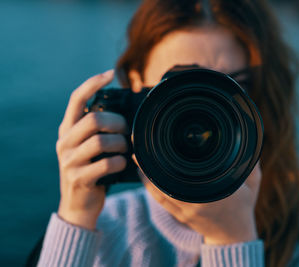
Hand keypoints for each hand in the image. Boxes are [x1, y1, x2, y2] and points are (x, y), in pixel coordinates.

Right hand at [56, 70, 127, 229]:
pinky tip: (123, 165)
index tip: (109, 73)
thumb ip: (98, 131)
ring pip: (101, 141)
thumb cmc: (92, 171)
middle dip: (117, 122)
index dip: (92, 84)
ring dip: (121, 144)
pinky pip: (106, 164)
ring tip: (126, 150)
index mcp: (67, 130)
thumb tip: (126, 113)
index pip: (76, 99)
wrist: (79, 206)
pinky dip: (120, 163)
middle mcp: (64, 142)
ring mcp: (69, 161)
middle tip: (127, 131)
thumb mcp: (89, 148)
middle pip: (93, 119)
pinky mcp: (79, 179)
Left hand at [137, 154, 261, 244]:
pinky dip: (150, 187)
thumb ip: (251, 162)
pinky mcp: (180, 215)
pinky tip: (144, 175)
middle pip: (166, 180)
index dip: (171, 160)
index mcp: (215, 191)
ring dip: (146, 175)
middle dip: (151, 164)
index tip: (161, 143)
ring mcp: (186, 210)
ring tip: (138, 158)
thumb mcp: (253, 183)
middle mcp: (197, 201)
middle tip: (141, 146)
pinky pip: (160, 201)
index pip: (189, 173)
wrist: (234, 235)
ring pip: (159, 191)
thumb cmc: (244, 206)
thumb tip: (250, 141)